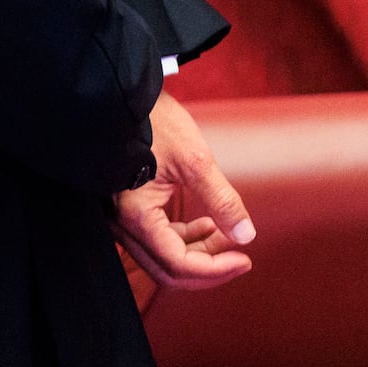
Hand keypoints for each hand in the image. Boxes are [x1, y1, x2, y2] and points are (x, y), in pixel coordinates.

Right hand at [112, 89, 255, 289]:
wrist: (123, 97)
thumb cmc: (154, 123)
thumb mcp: (194, 160)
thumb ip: (221, 200)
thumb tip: (246, 234)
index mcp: (136, 215)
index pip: (178, 263)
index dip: (215, 268)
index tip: (244, 258)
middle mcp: (122, 223)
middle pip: (167, 269)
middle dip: (207, 268)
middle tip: (240, 259)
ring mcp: (121, 217)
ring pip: (161, 256)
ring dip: (197, 254)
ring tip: (227, 236)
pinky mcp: (127, 207)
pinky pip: (156, 239)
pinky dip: (184, 239)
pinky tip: (206, 225)